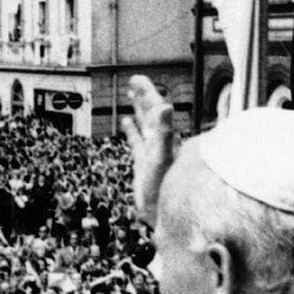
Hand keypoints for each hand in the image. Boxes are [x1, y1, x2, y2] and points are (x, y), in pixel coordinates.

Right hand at [121, 75, 176, 226]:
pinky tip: (126, 122)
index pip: (155, 109)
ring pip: (144, 124)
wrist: (164, 214)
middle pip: (150, 112)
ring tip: (131, 94)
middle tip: (133, 80)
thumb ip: (165, 133)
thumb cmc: (166, 189)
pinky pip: (136, 141)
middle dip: (143, 95)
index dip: (147, 93)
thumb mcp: (162, 159)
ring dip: (138, 109)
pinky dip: (131, 130)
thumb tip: (166, 107)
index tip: (137, 79)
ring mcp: (151, 151)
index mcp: (163, 137)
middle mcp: (159, 142)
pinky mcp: (143, 163)